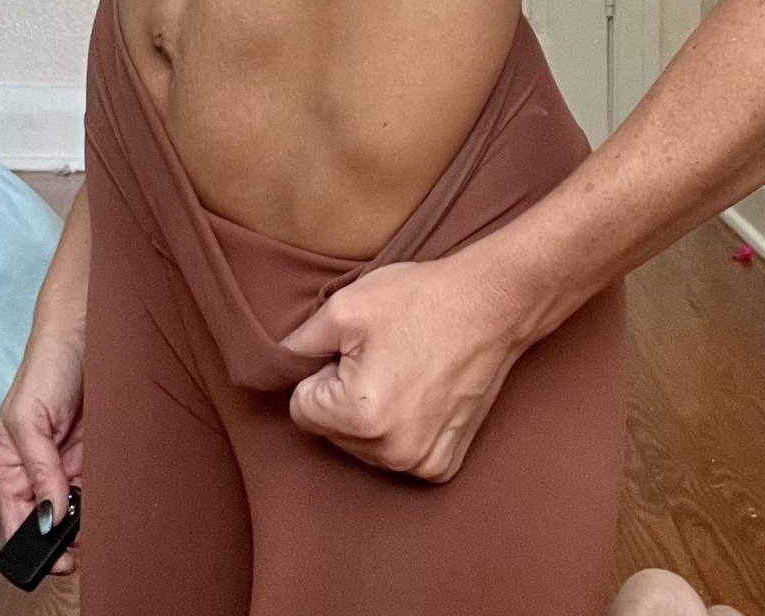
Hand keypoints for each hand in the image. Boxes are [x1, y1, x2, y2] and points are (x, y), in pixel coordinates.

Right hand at [0, 325, 84, 574]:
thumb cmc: (45, 365)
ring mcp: (70, 461)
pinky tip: (115, 503)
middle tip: (84, 547)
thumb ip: (37, 467)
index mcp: (12, 464)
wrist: (88, 328)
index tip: (53, 559)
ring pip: (78, 509)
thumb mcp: (28, 417)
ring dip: (89, 521)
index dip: (30, 543)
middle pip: (49, 520)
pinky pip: (101, 484)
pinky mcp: (98, 451)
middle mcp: (41, 468)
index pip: (16, 518)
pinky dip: (107, 498)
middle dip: (64, 538)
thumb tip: (48, 514)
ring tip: (102, 529)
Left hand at [275, 248, 523, 483]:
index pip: (301, 408)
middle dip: (343, 397)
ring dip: (371, 416)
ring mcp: (420, 463)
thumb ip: (298, 344)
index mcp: (358, 416)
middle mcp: (391, 452)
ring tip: (402, 370)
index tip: (352, 351)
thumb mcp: (345, 307)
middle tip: (379, 356)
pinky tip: (422, 393)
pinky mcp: (444, 465)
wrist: (490, 305)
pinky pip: (399, 454)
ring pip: (363, 446)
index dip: (320, 374)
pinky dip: (403, 429)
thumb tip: (274, 365)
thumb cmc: (419, 300)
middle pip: (332, 433)